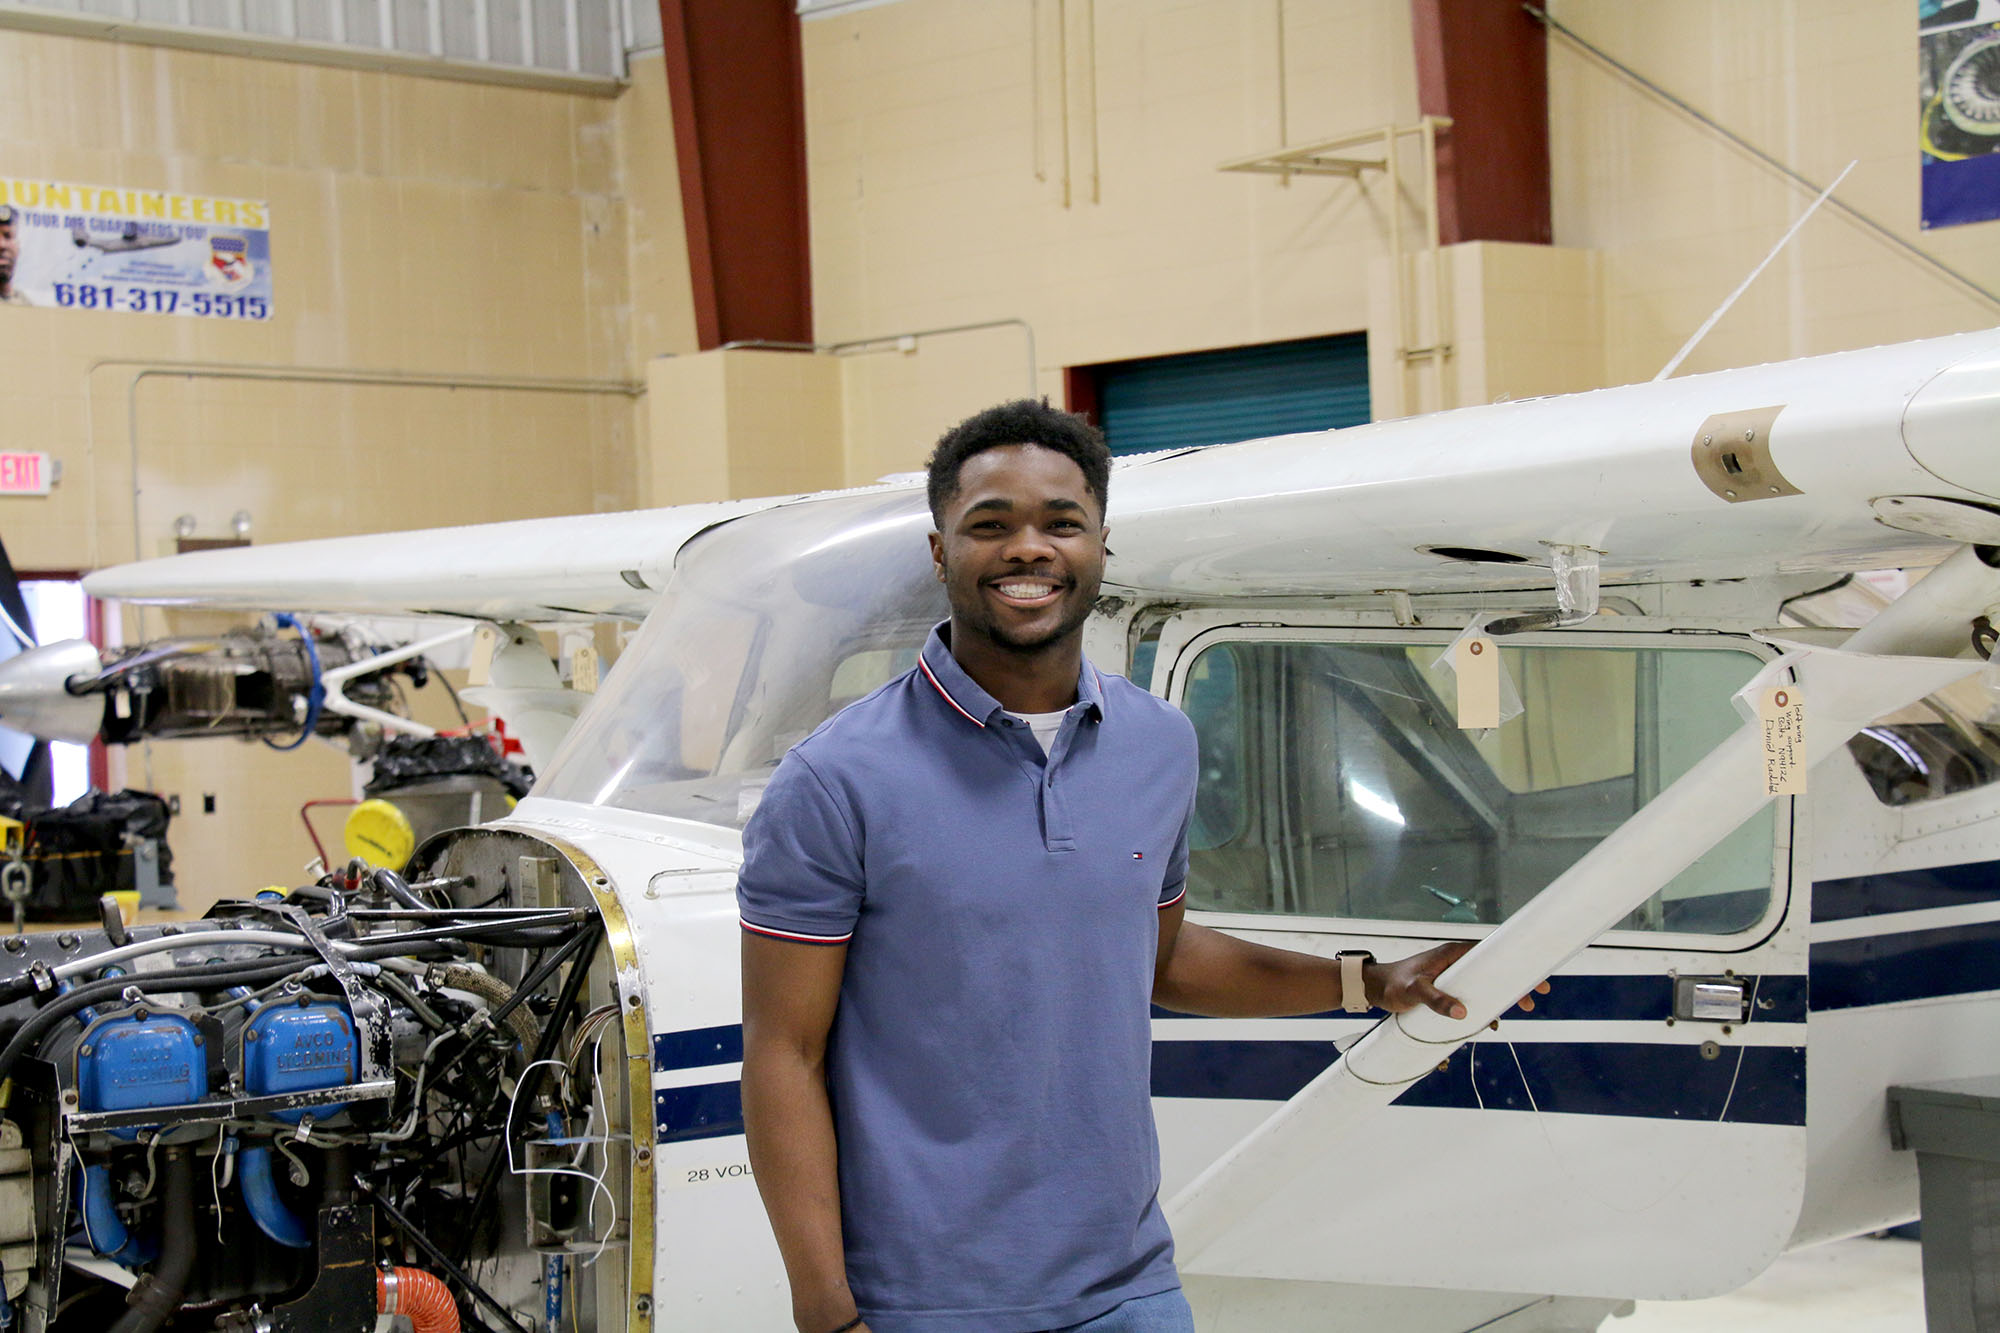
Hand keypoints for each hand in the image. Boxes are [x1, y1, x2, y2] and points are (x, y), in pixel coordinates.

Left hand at [1365, 942, 1550, 1020]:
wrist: (1374, 988)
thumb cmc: (1392, 984)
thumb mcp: (1414, 991)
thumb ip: (1436, 1000)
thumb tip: (1463, 1013)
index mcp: (1453, 954)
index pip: (1493, 954)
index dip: (1516, 965)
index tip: (1535, 981)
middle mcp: (1457, 962)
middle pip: (1494, 971)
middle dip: (1513, 986)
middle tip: (1530, 1002)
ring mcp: (1453, 976)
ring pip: (1484, 986)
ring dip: (1497, 1001)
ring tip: (1501, 1022)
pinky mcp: (1447, 989)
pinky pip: (1472, 996)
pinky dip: (1481, 1008)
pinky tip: (1485, 1024)